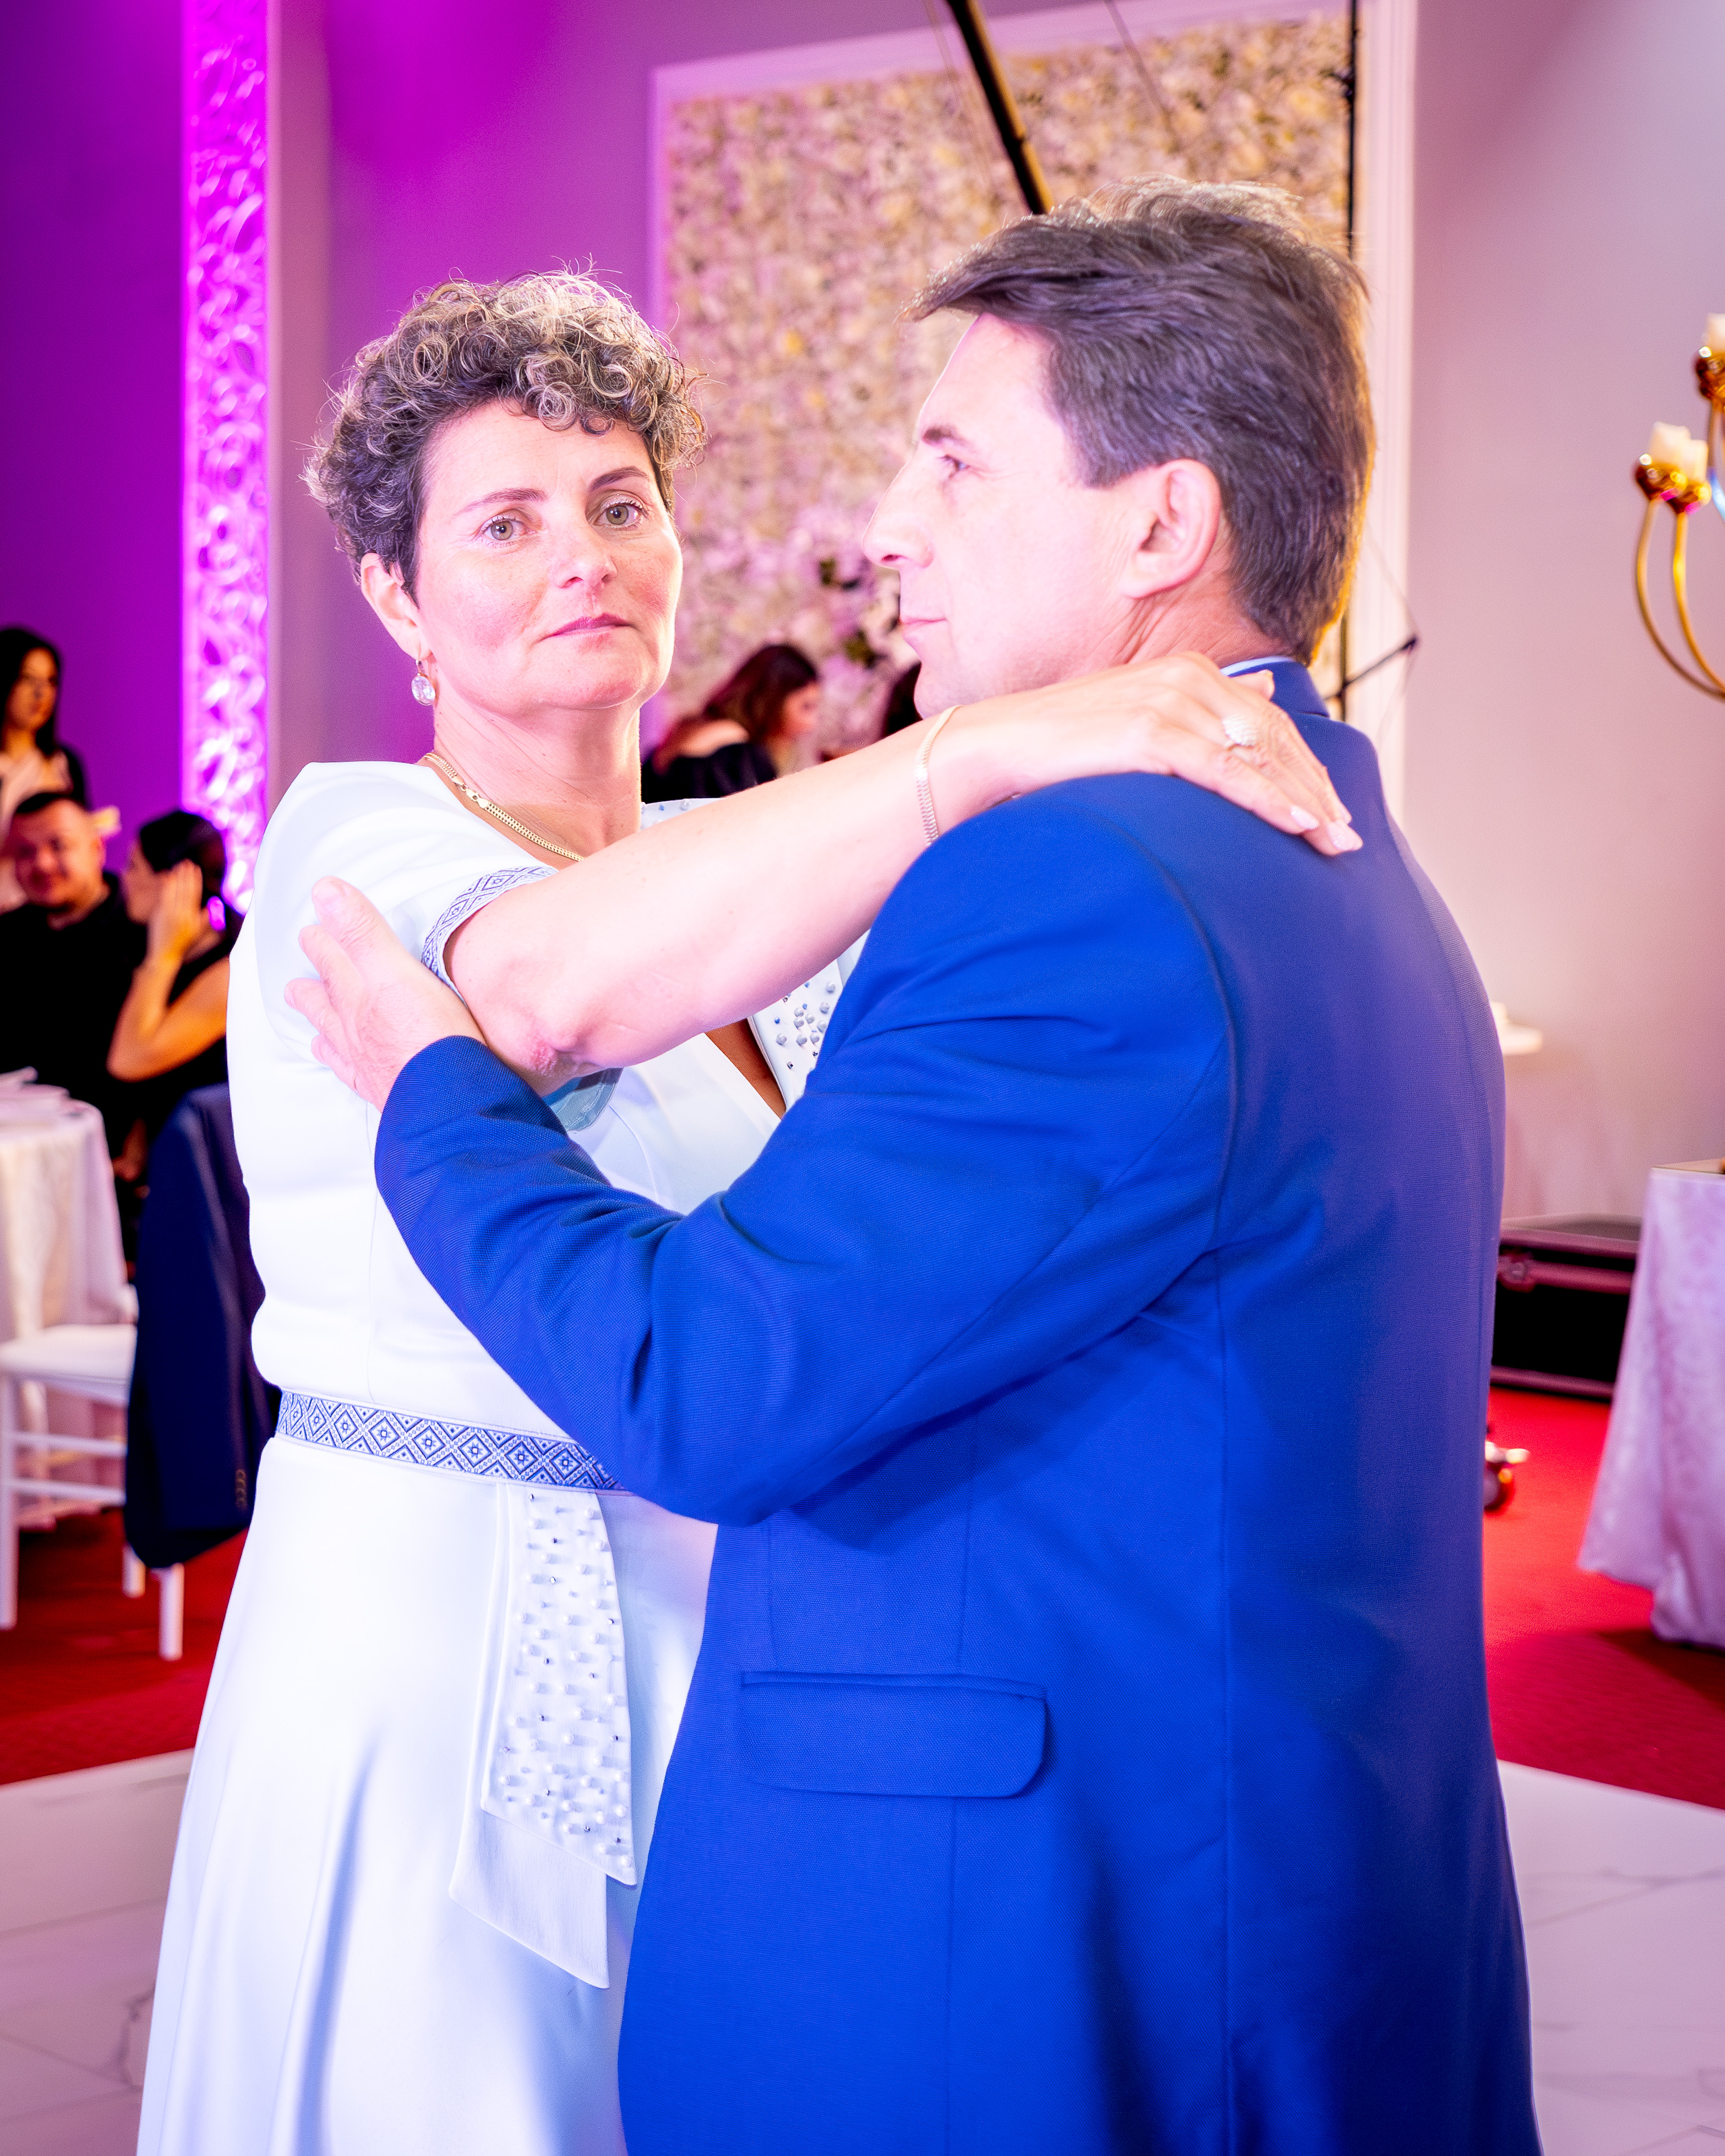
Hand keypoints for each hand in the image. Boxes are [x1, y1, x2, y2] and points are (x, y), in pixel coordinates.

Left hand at [147, 860, 210, 963]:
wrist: (165, 954)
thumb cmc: (183, 944)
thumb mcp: (197, 933)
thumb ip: (205, 919)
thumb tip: (212, 906)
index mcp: (192, 917)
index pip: (194, 894)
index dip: (195, 880)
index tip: (196, 869)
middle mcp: (181, 913)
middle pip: (185, 889)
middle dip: (187, 875)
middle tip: (188, 862)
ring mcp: (169, 912)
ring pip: (174, 890)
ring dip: (177, 877)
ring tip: (179, 866)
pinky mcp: (159, 913)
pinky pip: (164, 896)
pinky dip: (167, 885)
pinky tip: (169, 877)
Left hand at [286, 877, 480, 1108]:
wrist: (447, 1106)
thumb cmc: (430, 1038)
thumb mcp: (396, 973)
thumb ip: (363, 932)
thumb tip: (323, 888)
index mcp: (363, 997)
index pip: (337, 961)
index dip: (324, 941)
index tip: (310, 928)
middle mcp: (357, 1030)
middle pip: (330, 999)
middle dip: (315, 980)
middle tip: (299, 969)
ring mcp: (368, 1063)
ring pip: (335, 1037)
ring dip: (320, 1021)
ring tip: (305, 1011)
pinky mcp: (385, 1091)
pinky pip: (352, 1072)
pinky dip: (339, 1062)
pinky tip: (338, 1062)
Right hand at [961, 653, 1361, 855]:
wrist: (1000, 745)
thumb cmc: (1065, 744)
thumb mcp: (1142, 714)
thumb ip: (1201, 707)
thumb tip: (1260, 695)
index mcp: (1190, 669)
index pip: (1269, 722)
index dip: (1305, 767)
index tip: (1331, 808)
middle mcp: (1189, 676)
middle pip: (1275, 738)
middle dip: (1314, 789)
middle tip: (1347, 835)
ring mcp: (1170, 701)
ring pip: (1258, 757)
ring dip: (1301, 802)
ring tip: (1332, 841)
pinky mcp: (1151, 733)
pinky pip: (1225, 772)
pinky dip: (1266, 800)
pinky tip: (1295, 825)